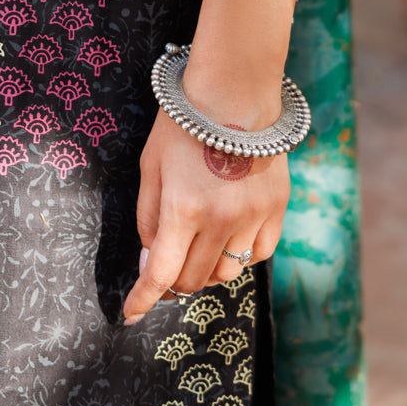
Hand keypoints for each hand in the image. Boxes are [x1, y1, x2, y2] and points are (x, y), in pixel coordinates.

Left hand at [121, 108, 289, 322]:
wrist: (234, 92)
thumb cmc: (182, 126)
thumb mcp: (151, 167)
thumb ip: (148, 219)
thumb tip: (151, 263)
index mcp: (183, 208)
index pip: (161, 274)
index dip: (142, 299)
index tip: (129, 314)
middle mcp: (221, 219)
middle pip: (194, 279)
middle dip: (174, 280)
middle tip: (167, 263)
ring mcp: (254, 216)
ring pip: (227, 273)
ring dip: (206, 267)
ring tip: (198, 242)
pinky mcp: (277, 209)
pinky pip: (258, 254)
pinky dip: (239, 255)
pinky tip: (229, 235)